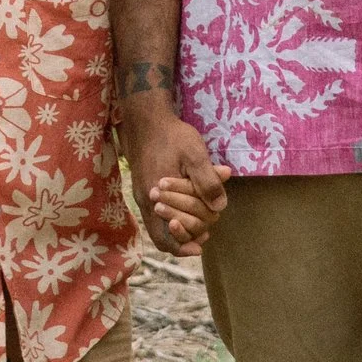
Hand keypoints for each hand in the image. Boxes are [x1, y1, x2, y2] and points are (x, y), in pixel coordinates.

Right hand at [128, 100, 227, 256]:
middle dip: (186, 235)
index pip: (168, 233)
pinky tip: (187, 212)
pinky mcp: (143, 188)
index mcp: (156, 196)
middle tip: (206, 232)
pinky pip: (155, 215)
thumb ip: (207, 181)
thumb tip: (219, 207)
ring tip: (199, 229)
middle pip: (163, 234)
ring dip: (179, 230)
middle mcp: (146, 200)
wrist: (146, 119)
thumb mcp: (195, 154)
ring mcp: (142, 195)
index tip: (204, 240)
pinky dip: (171, 218)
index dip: (186, 242)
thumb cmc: (172, 136)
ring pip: (157, 226)